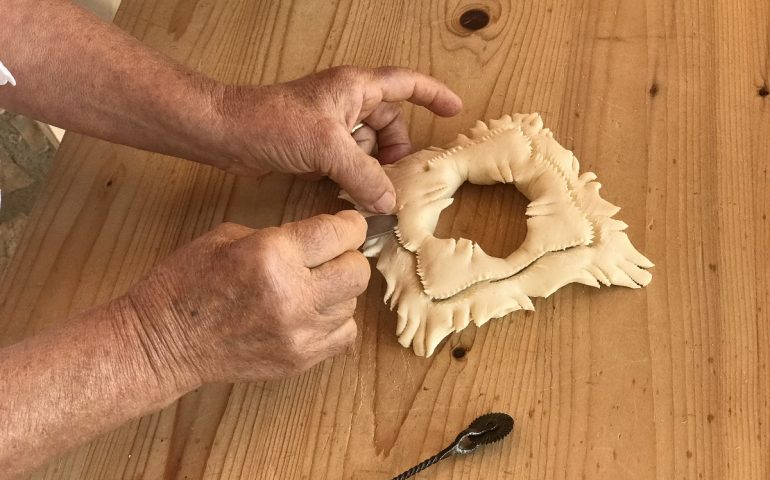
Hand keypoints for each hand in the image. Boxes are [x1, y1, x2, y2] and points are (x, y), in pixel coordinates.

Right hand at [121, 210, 369, 384]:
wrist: (164, 342)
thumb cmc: (188, 282)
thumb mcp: (229, 236)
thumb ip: (283, 236)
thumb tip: (323, 238)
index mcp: (271, 254)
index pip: (341, 233)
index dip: (350, 224)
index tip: (348, 224)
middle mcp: (292, 295)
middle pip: (358, 271)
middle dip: (348, 257)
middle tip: (329, 256)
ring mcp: (299, 333)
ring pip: (352, 303)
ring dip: (337, 291)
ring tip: (309, 287)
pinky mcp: (300, 359)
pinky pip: (344, 334)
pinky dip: (333, 321)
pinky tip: (308, 313)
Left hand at [211, 66, 462, 212]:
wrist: (227, 135)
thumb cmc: (273, 123)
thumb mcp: (326, 147)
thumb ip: (363, 175)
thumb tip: (389, 202)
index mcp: (356, 88)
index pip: (406, 84)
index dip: (433, 94)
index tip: (455, 110)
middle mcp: (347, 103)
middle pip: (390, 124)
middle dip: (396, 150)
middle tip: (398, 178)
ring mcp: (331, 125)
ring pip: (369, 147)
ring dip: (373, 169)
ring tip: (371, 191)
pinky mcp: (316, 147)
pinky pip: (349, 161)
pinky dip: (354, 176)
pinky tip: (350, 193)